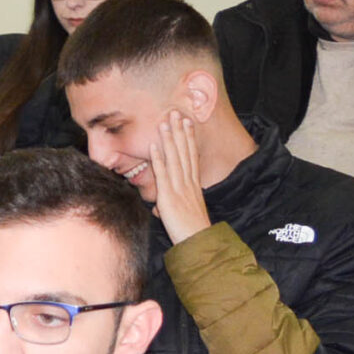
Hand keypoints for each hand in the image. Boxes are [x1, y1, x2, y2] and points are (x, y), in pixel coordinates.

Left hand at [148, 111, 212, 245]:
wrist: (197, 242)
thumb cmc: (190, 230)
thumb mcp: (182, 213)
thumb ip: (171, 206)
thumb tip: (160, 207)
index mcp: (193, 184)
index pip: (191, 156)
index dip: (188, 138)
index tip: (187, 122)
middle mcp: (187, 182)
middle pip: (184, 151)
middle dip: (180, 131)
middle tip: (176, 112)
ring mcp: (179, 187)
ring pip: (174, 157)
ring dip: (169, 138)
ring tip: (165, 121)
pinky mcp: (169, 195)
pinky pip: (163, 173)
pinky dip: (159, 158)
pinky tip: (155, 144)